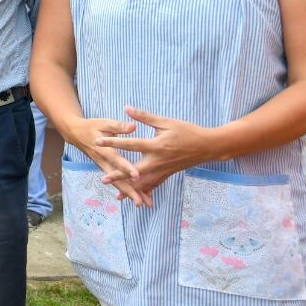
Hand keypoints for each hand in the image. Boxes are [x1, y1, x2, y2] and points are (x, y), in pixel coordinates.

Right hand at [58, 115, 145, 203]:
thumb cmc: (92, 127)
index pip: (115, 160)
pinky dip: (126, 189)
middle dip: (128, 191)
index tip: (137, 176)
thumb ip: (119, 126)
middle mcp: (103, 162)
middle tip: (139, 202)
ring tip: (142, 203)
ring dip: (129, 193)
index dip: (126, 168)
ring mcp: (104, 167)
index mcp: (103, 149)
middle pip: (116, 179)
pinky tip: (138, 196)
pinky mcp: (106, 168)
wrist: (76, 134)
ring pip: (117, 183)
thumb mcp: (103, 123)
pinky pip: (116, 181)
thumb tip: (133, 127)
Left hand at [94, 106, 217, 206]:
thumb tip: (126, 108)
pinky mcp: (168, 174)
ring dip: (131, 188)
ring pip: (144, 182)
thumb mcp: (166, 122)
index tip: (98, 142)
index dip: (113, 142)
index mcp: (156, 146)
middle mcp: (158, 161)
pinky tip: (135, 198)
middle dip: (119, 175)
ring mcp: (163, 170)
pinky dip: (144, 191)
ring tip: (117, 194)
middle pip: (135, 170)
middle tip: (103, 178)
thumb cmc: (187, 131)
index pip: (130, 144)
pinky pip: (154, 185)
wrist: (207, 146)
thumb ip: (145, 117)